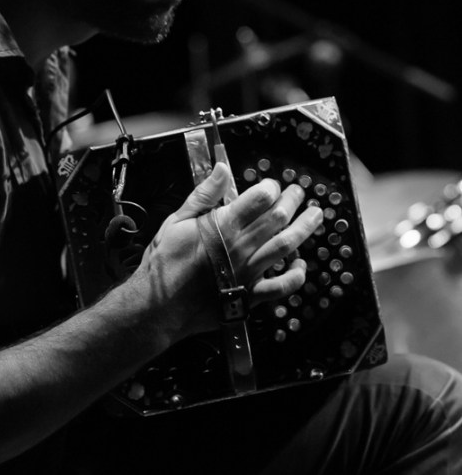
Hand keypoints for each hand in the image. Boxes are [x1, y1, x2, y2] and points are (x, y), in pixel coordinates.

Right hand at [133, 162, 323, 337]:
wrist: (158, 306)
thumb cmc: (164, 263)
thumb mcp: (176, 221)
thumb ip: (203, 195)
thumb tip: (222, 169)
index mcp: (223, 226)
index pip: (259, 198)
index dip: (270, 188)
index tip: (271, 185)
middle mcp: (241, 248)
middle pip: (277, 218)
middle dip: (292, 201)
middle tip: (298, 193)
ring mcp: (248, 273)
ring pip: (286, 246)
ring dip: (304, 229)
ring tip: (315, 216)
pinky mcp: (250, 297)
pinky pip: (281, 287)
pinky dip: (296, 276)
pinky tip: (302, 265)